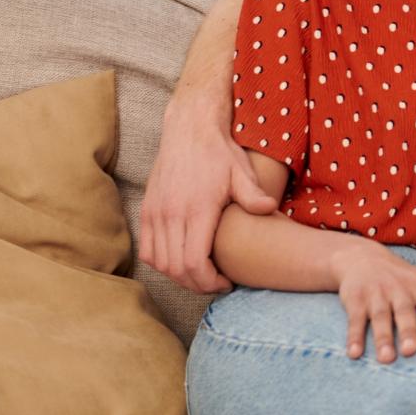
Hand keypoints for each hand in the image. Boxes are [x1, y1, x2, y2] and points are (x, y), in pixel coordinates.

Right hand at [143, 113, 277, 293]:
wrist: (189, 129)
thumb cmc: (219, 152)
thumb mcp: (241, 171)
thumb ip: (253, 194)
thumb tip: (269, 210)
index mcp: (196, 209)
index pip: (194, 263)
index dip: (209, 282)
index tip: (226, 283)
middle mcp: (170, 214)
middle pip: (176, 269)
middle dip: (198, 285)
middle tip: (218, 285)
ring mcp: (155, 213)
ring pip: (159, 263)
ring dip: (179, 277)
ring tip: (202, 275)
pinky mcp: (146, 211)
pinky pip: (147, 250)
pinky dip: (162, 263)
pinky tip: (182, 261)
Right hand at [332, 242, 415, 362]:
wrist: (363, 259)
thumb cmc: (406, 280)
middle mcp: (400, 288)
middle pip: (405, 310)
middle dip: (409, 330)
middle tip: (412, 351)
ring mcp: (376, 293)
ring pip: (380, 317)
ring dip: (382, 338)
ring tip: (386, 360)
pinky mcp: (355, 300)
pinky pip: (354, 320)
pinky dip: (354, 337)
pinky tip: (354, 354)